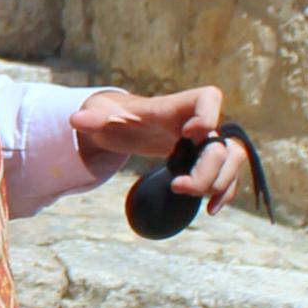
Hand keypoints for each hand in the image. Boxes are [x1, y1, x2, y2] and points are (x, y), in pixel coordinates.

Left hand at [73, 86, 239, 199]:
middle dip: (206, 170)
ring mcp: (204, 142)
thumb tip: (75, 121)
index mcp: (176, 106)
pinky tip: (211, 210)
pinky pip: (227, 175)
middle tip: (178, 186)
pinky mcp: (203, 160)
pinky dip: (225, 192)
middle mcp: (198, 122)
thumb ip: (93, 119)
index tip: (188, 135)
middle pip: (221, 143)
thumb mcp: (101, 117)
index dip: (208, 115)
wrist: (122, 126)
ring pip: (232, 159)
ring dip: (220, 182)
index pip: (209, 97)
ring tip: (196, 200)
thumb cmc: (115, 117)